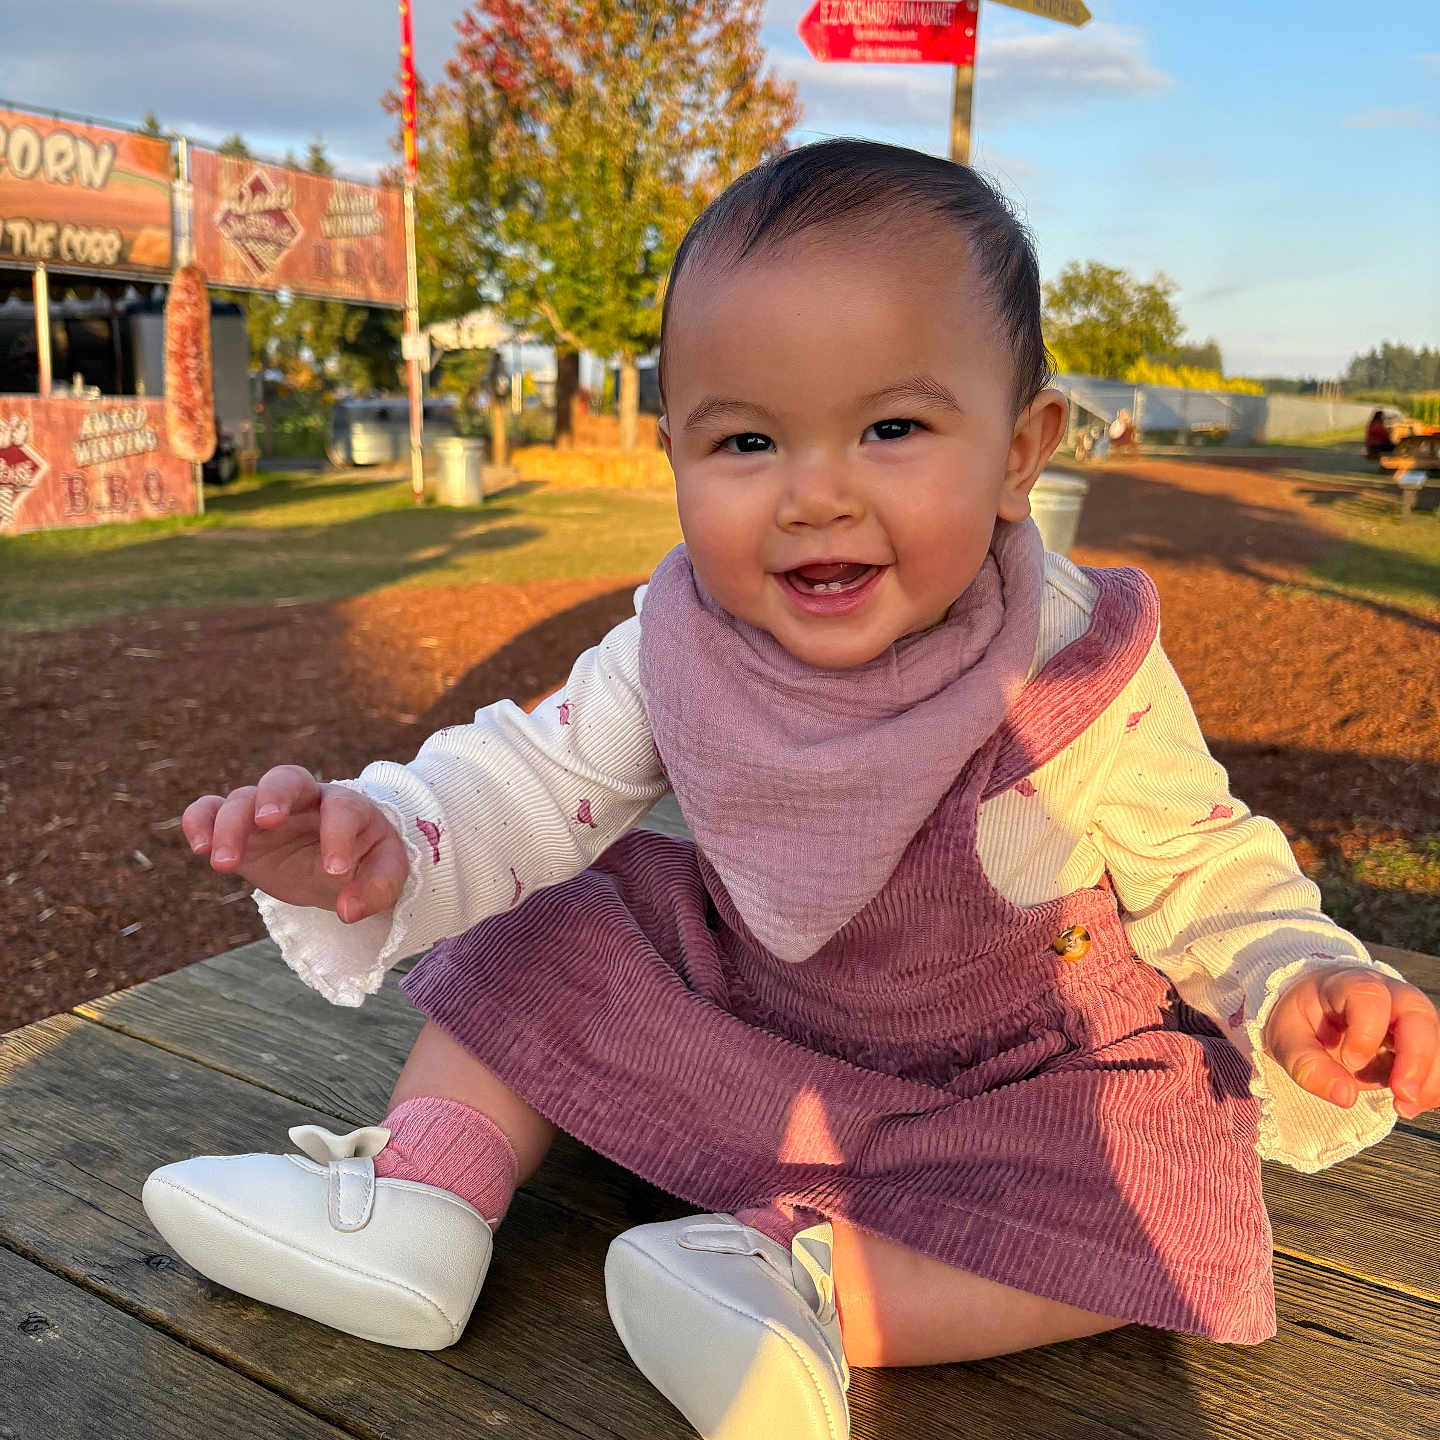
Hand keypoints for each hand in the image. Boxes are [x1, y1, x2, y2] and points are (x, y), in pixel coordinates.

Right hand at [183, 765, 408, 922]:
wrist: (339, 865)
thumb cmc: (366, 862)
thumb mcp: (385, 875)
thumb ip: (377, 889)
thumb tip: (349, 910)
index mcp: (347, 806)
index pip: (342, 809)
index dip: (339, 836)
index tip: (335, 872)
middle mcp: (305, 800)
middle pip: (286, 778)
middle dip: (275, 795)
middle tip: (268, 822)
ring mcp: (267, 812)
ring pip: (242, 799)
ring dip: (230, 826)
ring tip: (225, 866)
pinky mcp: (239, 829)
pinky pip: (209, 810)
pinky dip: (198, 821)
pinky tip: (200, 848)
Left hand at [1264, 964, 1439, 1119]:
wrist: (1316, 1010)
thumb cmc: (1303, 1019)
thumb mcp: (1287, 1037)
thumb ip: (1308, 1065)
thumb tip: (1345, 1097)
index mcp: (1349, 984)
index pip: (1369, 996)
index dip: (1366, 1030)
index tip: (1351, 1060)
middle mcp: (1389, 994)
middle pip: (1417, 1014)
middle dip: (1416, 1057)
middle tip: (1401, 1093)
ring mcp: (1410, 1016)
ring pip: (1436, 1038)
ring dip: (1429, 1077)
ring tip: (1405, 1107)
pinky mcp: (1421, 1039)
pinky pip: (1439, 1058)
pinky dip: (1432, 1084)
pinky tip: (1412, 1104)